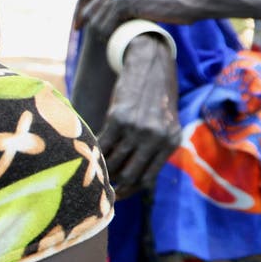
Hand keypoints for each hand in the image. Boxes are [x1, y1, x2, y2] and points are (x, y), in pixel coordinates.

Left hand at [76, 0, 196, 37]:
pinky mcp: (125, 1)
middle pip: (88, 8)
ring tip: (114, 38)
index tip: (78, 26)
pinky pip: (106, 24)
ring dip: (102, 33)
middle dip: (90, 26)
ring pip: (96, 19)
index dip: (80, 10)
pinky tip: (119, 38)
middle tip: (99, 38)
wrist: (190, 0)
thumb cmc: (169, 1)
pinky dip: (110, 35)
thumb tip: (105, 11)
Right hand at [100, 34, 180, 197]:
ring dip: (102, 171)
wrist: (151, 65)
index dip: (129, 191)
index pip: (148, 178)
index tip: (116, 196)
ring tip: (92, 176)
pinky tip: (89, 156)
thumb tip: (132, 178)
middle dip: (114, 186)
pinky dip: (95, 153)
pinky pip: (104, 144)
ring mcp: (138, 127)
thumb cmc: (156, 98)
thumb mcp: (166, 124)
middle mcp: (157, 137)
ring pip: (115, 161)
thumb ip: (156, 148)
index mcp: (171, 141)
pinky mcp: (119, 117)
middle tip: (100, 191)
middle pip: (130, 174)